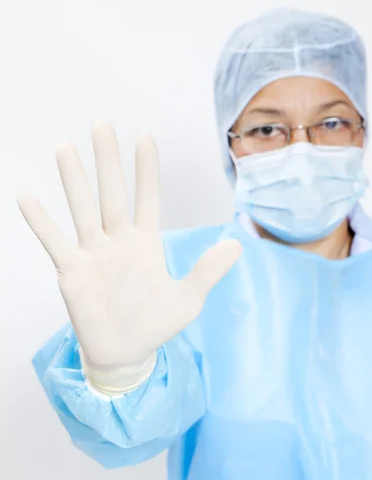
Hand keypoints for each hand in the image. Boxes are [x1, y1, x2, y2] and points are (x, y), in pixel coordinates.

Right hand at [18, 121, 241, 390]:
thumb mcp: (187, 300)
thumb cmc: (155, 324)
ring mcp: (93, 254)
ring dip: (73, 180)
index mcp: (146, 243)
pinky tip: (27, 197)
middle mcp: (117, 241)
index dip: (146, 171)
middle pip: (112, 194)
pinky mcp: (72, 272)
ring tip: (64, 147)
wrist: (126, 354)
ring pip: (82, 209)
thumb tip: (236, 245)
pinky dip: (41, 222)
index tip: (145, 138)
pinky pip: (55, 242)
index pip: (147, 199)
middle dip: (107, 161)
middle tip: (101, 125)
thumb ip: (207, 272)